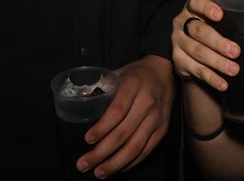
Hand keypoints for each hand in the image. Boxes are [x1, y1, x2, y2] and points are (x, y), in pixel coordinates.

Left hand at [76, 54, 173, 177]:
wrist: (164, 73)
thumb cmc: (136, 75)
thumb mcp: (117, 73)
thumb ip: (100, 87)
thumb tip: (79, 100)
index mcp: (133, 86)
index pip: (117, 111)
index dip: (102, 128)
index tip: (87, 140)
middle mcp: (147, 103)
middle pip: (123, 133)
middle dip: (101, 152)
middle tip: (84, 164)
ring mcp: (156, 119)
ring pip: (135, 147)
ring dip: (115, 163)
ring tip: (98, 172)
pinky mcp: (163, 130)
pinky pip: (146, 151)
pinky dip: (130, 163)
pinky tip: (116, 168)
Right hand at [172, 0, 241, 91]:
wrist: (192, 53)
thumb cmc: (213, 31)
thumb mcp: (223, 23)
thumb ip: (242, 24)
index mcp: (193, 8)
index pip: (196, 3)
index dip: (207, 8)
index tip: (220, 16)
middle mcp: (182, 23)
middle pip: (198, 31)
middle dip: (218, 42)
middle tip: (235, 51)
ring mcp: (178, 42)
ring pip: (197, 52)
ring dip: (217, 62)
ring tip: (234, 69)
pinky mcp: (178, 60)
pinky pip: (196, 69)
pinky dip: (211, 77)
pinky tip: (223, 83)